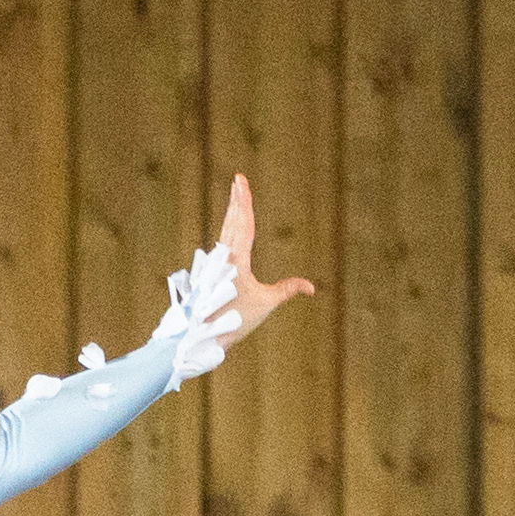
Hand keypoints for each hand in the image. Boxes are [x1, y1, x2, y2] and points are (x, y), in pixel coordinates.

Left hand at [210, 174, 316, 347]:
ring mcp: (215, 263)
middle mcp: (224, 257)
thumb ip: (287, 290)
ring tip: (235, 196)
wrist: (202, 336)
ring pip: (225, 231)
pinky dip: (227, 230)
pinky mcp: (211, 271)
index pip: (243, 223)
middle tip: (238, 179)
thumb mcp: (266, 303)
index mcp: (237, 260)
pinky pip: (221, 244)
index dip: (244, 201)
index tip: (241, 181)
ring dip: (231, 212)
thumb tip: (312, 287)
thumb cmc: (235, 320)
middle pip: (232, 221)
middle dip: (237, 200)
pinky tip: (228, 226)